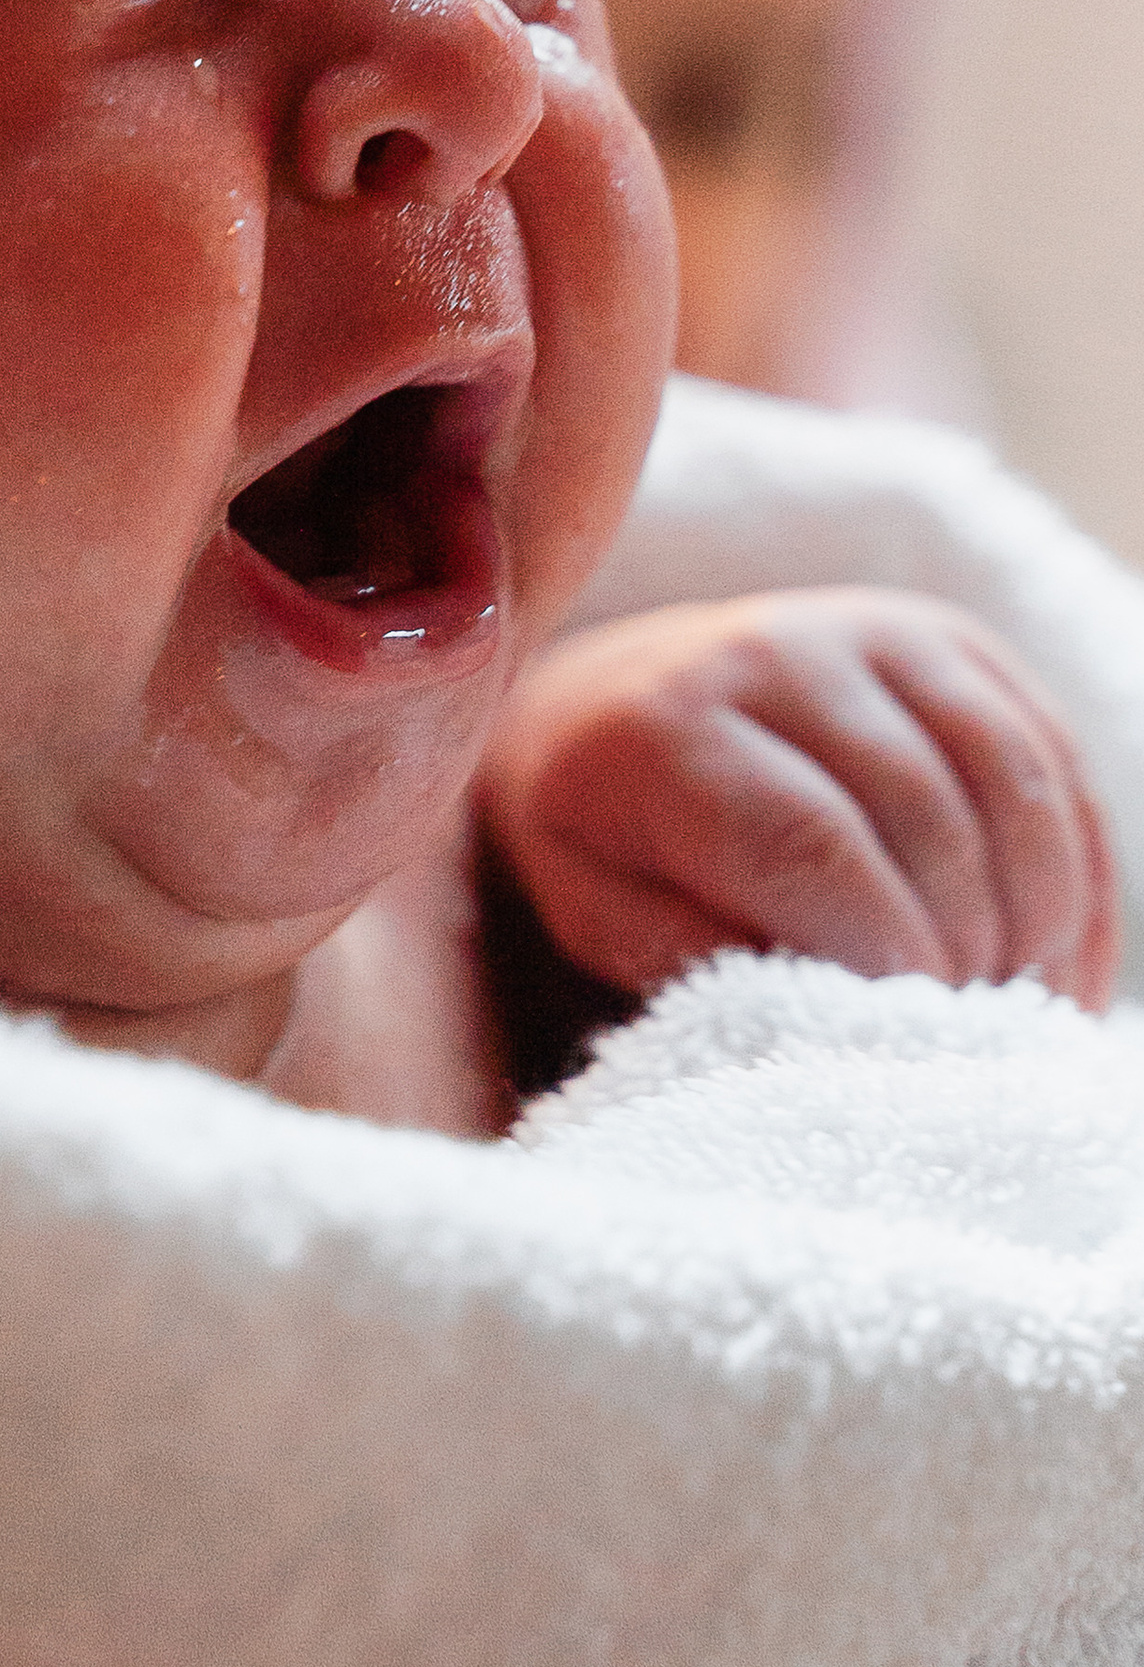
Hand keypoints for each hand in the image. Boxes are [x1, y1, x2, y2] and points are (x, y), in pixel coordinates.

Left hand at [480, 589, 1118, 1012]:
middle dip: (967, 943)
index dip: (884, 951)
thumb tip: (814, 1006)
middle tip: (972, 1036)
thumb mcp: (594, 907)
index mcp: (666, 724)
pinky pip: (1045, 747)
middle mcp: (772, 650)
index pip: (810, 842)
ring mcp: (869, 630)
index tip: (909, 1034)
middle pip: (923, 810)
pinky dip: (1072, 860)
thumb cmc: (602, 836)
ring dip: (1039, 906)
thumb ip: (686, 956)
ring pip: (1006, 771)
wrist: (613, 703)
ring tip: (1025, 1002)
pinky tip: (1060, 949)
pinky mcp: (947, 639)